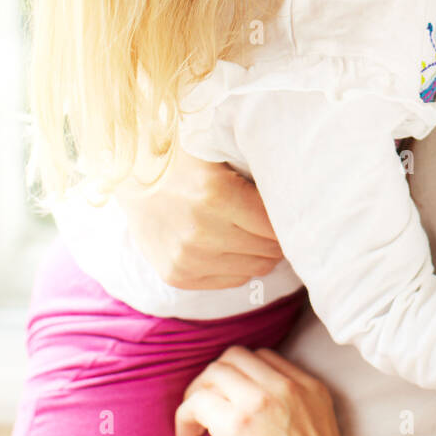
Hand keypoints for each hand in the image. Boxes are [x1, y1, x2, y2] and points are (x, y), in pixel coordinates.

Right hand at [114, 141, 283, 288]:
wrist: (134, 174)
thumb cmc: (188, 157)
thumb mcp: (224, 154)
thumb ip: (258, 177)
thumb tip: (301, 199)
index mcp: (217, 195)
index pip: (276, 226)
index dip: (290, 220)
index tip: (296, 212)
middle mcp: (201, 232)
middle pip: (269, 251)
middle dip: (279, 239)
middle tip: (278, 223)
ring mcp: (187, 258)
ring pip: (254, 269)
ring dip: (261, 254)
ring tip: (257, 233)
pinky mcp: (177, 275)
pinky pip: (231, 281)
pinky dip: (240, 265)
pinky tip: (234, 245)